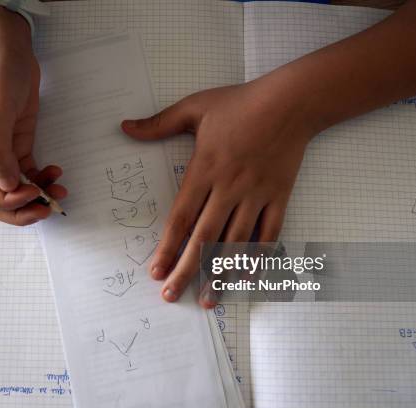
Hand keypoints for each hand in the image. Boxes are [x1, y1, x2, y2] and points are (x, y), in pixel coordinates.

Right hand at [0, 5, 65, 224]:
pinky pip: (28, 172)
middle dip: (22, 207)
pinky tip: (56, 174)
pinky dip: (42, 179)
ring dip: (36, 196)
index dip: (4, 202)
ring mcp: (1, 152)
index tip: (29, 195)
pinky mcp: (19, 145)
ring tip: (59, 193)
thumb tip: (7, 187)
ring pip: (15, 188)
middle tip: (47, 208)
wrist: (9, 49)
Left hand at [122, 77, 315, 306]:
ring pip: (236, 243)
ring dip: (221, 274)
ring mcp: (256, 195)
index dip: (167, 248)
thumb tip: (125, 127)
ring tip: (207, 301)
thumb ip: (159, 123)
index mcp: (204, 169)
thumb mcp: (194, 107)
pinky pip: (269, 235)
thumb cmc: (240, 103)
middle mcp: (229, 188)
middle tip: (171, 296)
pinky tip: (246, 280)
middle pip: (204, 238)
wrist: (291, 101)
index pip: (181, 218)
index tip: (155, 271)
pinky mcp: (279, 198)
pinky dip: (258, 259)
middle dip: (186, 271)